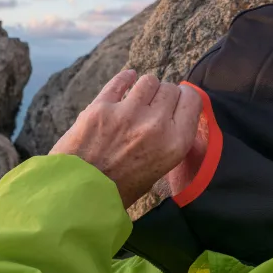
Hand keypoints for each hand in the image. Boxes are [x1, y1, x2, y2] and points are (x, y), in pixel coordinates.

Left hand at [50, 70, 201, 209]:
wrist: (80, 194)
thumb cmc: (119, 190)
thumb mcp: (158, 171)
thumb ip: (167, 142)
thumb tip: (170, 119)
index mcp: (174, 143)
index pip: (192, 101)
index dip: (185, 99)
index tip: (177, 102)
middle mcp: (155, 124)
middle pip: (170, 89)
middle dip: (163, 95)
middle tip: (154, 105)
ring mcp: (127, 113)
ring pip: (147, 81)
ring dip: (145, 88)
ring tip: (138, 97)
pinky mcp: (101, 107)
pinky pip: (120, 81)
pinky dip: (125, 78)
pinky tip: (127, 78)